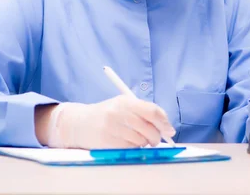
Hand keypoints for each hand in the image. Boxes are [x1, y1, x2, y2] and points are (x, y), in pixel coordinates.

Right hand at [36, 95, 175, 148]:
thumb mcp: (123, 105)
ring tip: (136, 138)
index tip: (169, 130)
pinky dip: (133, 148)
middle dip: (156, 136)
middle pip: (149, 128)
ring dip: (144, 143)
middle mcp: (118, 113)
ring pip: (141, 141)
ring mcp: (112, 128)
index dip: (164, 122)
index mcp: (125, 101)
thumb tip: (166, 126)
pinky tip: (127, 142)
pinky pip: (130, 149)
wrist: (79, 123)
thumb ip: (144, 111)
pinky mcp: (107, 142)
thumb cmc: (107, 113)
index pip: (152, 111)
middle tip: (156, 139)